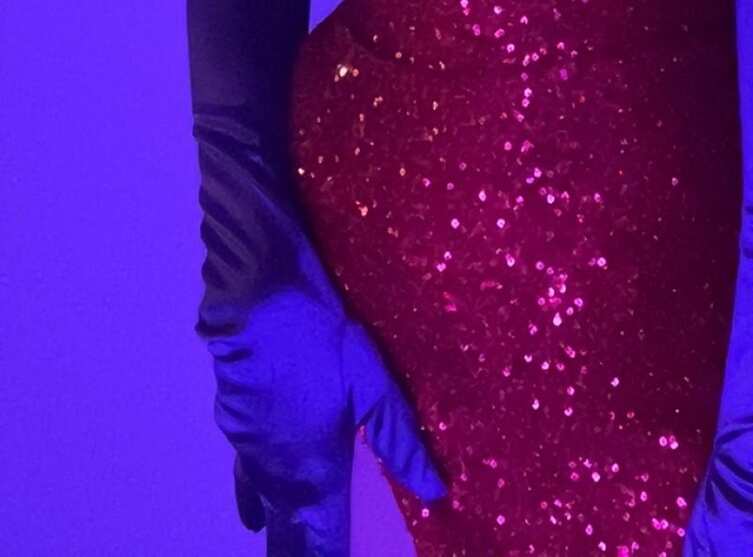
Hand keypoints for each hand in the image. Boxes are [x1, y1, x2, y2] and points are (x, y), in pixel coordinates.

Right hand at [206, 279, 447, 555]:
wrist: (257, 303)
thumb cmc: (321, 343)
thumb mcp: (374, 385)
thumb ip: (401, 442)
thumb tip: (435, 492)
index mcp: (316, 471)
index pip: (323, 536)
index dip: (330, 555)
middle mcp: (279, 474)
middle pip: (289, 530)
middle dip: (300, 550)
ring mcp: (252, 453)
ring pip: (266, 507)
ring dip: (280, 530)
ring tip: (288, 549)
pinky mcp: (235, 428)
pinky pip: (246, 481)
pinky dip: (253, 503)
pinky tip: (252, 512)